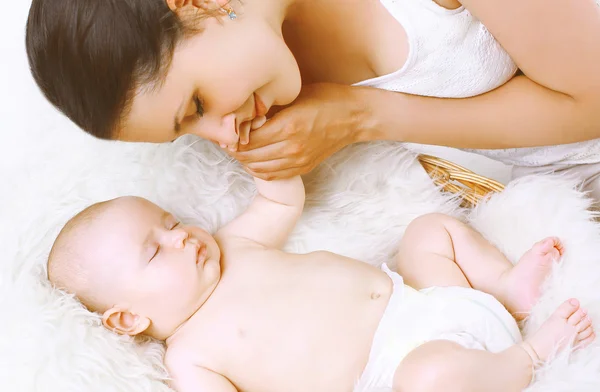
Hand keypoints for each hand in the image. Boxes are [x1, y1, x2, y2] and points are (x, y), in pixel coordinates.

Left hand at [231, 83, 362, 179]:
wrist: (354, 117)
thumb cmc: (326, 99)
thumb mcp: (295, 95)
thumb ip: (269, 106)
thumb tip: (242, 111)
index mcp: (287, 126)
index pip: (248, 138)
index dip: (234, 135)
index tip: (228, 128)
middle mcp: (292, 147)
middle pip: (250, 155)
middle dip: (235, 149)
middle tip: (228, 139)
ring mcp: (298, 160)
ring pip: (258, 168)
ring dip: (245, 160)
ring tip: (239, 149)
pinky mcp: (303, 167)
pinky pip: (273, 175)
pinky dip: (258, 169)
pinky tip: (254, 159)